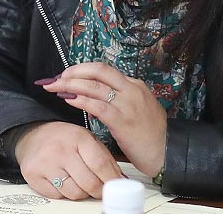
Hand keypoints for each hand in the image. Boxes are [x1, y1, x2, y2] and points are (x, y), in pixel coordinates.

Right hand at [14, 121, 121, 199]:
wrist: (34, 135)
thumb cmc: (64, 138)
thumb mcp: (86, 138)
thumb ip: (104, 157)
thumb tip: (120, 179)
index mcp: (78, 137)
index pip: (100, 164)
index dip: (111, 178)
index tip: (117, 185)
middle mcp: (60, 150)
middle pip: (88, 182)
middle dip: (99, 190)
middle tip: (101, 190)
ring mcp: (45, 164)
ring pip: (74, 193)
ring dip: (82, 193)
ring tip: (81, 183)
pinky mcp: (33, 176)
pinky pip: (58, 196)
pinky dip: (65, 193)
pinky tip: (65, 182)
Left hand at [40, 62, 166, 176]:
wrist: (168, 151)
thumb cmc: (152, 135)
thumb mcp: (139, 110)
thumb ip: (119, 102)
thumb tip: (95, 100)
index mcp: (135, 85)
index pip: (104, 70)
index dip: (82, 70)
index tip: (67, 75)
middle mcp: (131, 89)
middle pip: (98, 70)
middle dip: (74, 71)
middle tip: (56, 77)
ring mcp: (127, 104)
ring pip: (95, 86)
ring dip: (71, 84)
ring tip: (55, 86)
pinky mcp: (122, 120)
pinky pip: (97, 106)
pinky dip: (81, 100)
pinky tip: (69, 99)